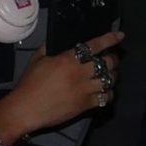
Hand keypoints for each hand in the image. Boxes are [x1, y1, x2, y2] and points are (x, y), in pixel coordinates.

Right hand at [2, 31, 124, 134]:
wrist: (26, 109)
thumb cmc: (29, 84)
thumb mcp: (37, 59)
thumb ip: (50, 48)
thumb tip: (58, 42)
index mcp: (68, 59)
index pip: (94, 46)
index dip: (110, 39)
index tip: (119, 36)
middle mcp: (80, 73)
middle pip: (107, 62)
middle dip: (113, 59)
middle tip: (112, 58)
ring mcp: (85, 90)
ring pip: (110, 80)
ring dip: (113, 75)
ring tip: (110, 74)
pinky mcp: (86, 105)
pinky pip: (106, 98)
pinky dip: (109, 93)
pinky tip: (105, 91)